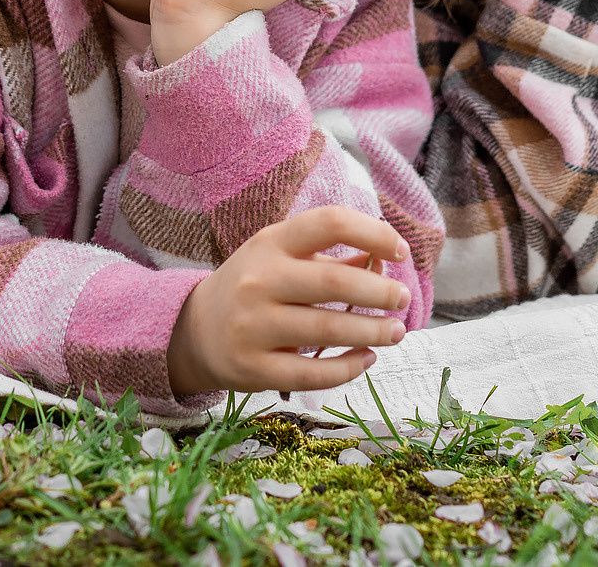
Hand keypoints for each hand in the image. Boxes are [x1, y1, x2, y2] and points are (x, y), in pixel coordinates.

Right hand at [166, 206, 411, 395]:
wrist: (194, 330)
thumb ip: (331, 259)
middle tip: (403, 301)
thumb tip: (384, 262)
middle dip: (381, 293)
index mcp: (271, 243)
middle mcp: (259, 281)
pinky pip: (313, 373)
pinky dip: (349, 367)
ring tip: (396, 332)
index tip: (400, 251)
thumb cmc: (253, 286)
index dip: (373, 233)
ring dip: (374, 332)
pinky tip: (367, 359)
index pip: (328, 223)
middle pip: (334, 283)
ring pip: (328, 330)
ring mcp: (253, 326)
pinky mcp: (253, 368)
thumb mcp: (281, 258)